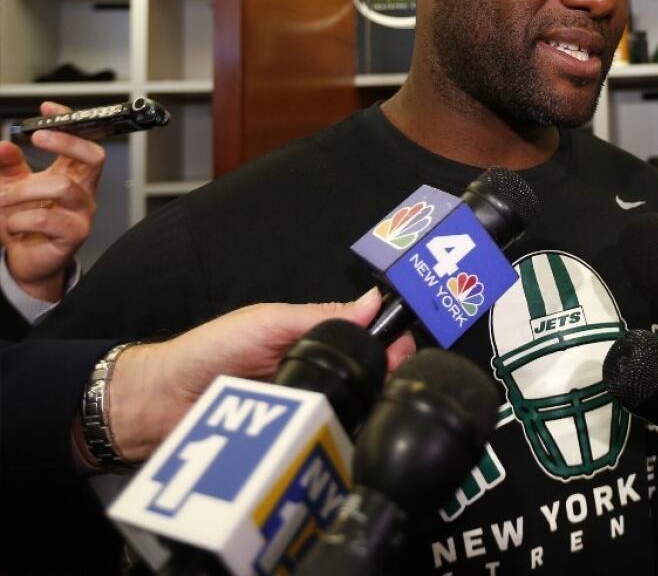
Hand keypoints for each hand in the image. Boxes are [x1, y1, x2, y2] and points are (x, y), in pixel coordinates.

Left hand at [0, 102, 104, 301]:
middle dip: (67, 142)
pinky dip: (20, 219)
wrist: (25, 260)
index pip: (83, 141)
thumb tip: (4, 145)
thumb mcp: (11, 185)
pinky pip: (46, 218)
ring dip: (24, 189)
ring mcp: (82, 213)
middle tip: (37, 136)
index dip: (70, 122)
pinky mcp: (74, 234)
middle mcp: (83, 190)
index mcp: (72, 174)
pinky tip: (14, 225)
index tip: (49, 108)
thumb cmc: (24, 221)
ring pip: (62, 187)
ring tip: (1, 198)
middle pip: (94, 157)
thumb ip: (7, 164)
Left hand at [100, 288, 414, 462]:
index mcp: (314, 343)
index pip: (365, 342)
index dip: (390, 343)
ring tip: (380, 409)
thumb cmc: (210, 351)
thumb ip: (320, 316)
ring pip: (351, 415)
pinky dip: (339, 442)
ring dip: (366, 411)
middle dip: (385, 378)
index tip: (407, 347)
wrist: (159, 404)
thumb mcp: (268, 322)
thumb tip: (376, 300)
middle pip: (366, 381)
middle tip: (395, 379)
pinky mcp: (294, 447)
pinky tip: (354, 439)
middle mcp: (316, 378)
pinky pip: (324, 445)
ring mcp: (306, 414)